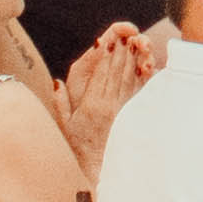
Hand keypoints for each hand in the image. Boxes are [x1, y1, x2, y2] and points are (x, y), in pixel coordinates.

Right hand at [63, 25, 155, 146]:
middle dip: (121, 51)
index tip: (108, 39)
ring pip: (129, 79)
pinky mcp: (130, 114)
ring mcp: (122, 109)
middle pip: (117, 72)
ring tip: (135, 41)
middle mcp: (110, 105)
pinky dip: (142, 75)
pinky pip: (137, 90)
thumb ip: (60, 103)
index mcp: (92, 105)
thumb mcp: (63, 125)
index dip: (105, 56)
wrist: (98, 167)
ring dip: (132, 59)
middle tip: (124, 33)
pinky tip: (145, 63)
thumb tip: (57, 82)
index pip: (100, 74)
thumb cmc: (77, 146)